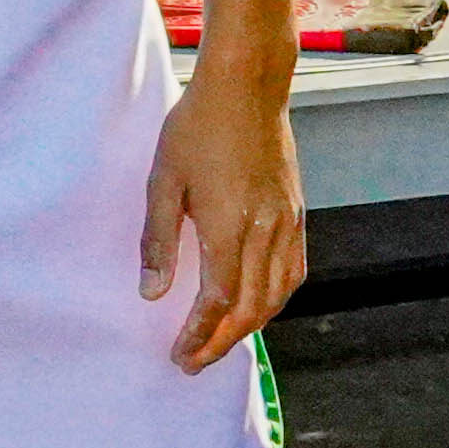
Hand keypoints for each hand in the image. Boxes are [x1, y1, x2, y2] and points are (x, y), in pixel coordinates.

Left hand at [143, 78, 308, 369]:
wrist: (248, 86)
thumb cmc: (197, 126)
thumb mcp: (163, 180)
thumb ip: (158, 240)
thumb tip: (152, 293)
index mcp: (229, 225)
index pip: (217, 301)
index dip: (199, 335)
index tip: (179, 356)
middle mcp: (266, 230)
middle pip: (251, 308)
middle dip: (222, 343)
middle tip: (193, 362)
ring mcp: (287, 222)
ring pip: (278, 295)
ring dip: (250, 326)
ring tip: (221, 340)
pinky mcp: (296, 211)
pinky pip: (294, 271)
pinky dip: (276, 299)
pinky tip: (258, 305)